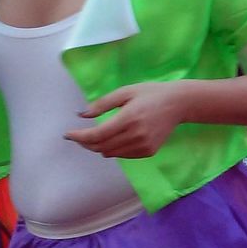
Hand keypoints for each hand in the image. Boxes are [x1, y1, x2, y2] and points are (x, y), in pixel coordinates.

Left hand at [66, 82, 187, 157]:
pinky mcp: (148, 151)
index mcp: (129, 118)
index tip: (68, 134)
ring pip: (110, 153)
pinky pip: (123, 155)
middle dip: (85, 143)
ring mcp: (143, 145)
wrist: (179, 104)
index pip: (97, 135)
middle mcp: (136, 135)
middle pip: (101, 147)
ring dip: (98, 147)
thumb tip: (82, 115)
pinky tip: (115, 139)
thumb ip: (103, 104)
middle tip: (78, 136)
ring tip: (95, 137)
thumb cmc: (151, 94)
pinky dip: (114, 149)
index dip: (79, 136)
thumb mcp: (126, 92)